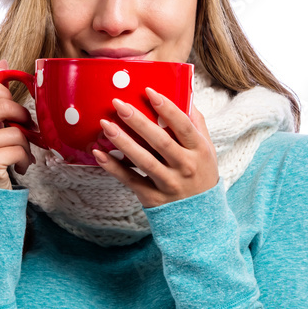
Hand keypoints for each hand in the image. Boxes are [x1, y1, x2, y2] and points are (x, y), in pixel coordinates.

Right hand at [0, 59, 35, 189]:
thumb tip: (5, 61)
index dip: (7, 97)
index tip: (12, 114)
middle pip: (4, 104)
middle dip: (23, 118)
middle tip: (25, 133)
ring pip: (16, 130)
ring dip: (26, 145)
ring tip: (19, 156)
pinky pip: (20, 149)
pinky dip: (26, 160)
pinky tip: (18, 168)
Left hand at [91, 87, 218, 207]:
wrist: (201, 217)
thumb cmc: (201, 175)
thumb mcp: (208, 151)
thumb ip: (197, 125)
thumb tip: (186, 95)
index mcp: (199, 151)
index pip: (183, 126)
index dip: (167, 108)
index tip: (149, 91)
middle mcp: (185, 167)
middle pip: (160, 141)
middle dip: (138, 121)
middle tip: (119, 104)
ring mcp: (169, 184)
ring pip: (143, 160)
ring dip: (123, 142)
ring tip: (105, 125)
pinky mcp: (153, 198)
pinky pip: (130, 180)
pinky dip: (113, 168)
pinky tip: (99, 154)